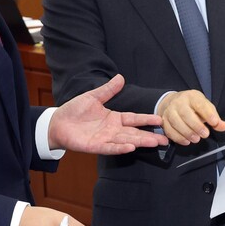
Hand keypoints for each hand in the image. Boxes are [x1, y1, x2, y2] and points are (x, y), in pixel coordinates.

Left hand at [48, 74, 168, 153]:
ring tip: (154, 143)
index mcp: (114, 118)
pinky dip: (120, 148)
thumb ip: (108, 90)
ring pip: (126, 141)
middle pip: (135, 133)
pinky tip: (131, 147)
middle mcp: (113, 130)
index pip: (134, 118)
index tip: (160, 120)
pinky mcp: (96, 146)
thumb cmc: (75, 110)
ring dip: (140, 142)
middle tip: (165, 139)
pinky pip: (110, 148)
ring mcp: (105, 139)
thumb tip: (121, 77)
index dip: (147, 120)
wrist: (58, 123)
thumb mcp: (93, 97)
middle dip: (150, 136)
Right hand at [157, 90, 224, 144]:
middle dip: (196, 126)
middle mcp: (179, 102)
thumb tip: (223, 126)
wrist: (173, 102)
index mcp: (192, 97)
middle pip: (186, 114)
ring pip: (176, 122)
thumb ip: (215, 118)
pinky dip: (178, 138)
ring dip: (187, 133)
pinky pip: (169, 130)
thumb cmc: (193, 106)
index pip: (200, 104)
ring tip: (196, 139)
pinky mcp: (164, 121)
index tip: (215, 122)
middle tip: (205, 134)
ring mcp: (170, 111)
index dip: (208, 114)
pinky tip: (187, 141)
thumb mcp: (206, 108)